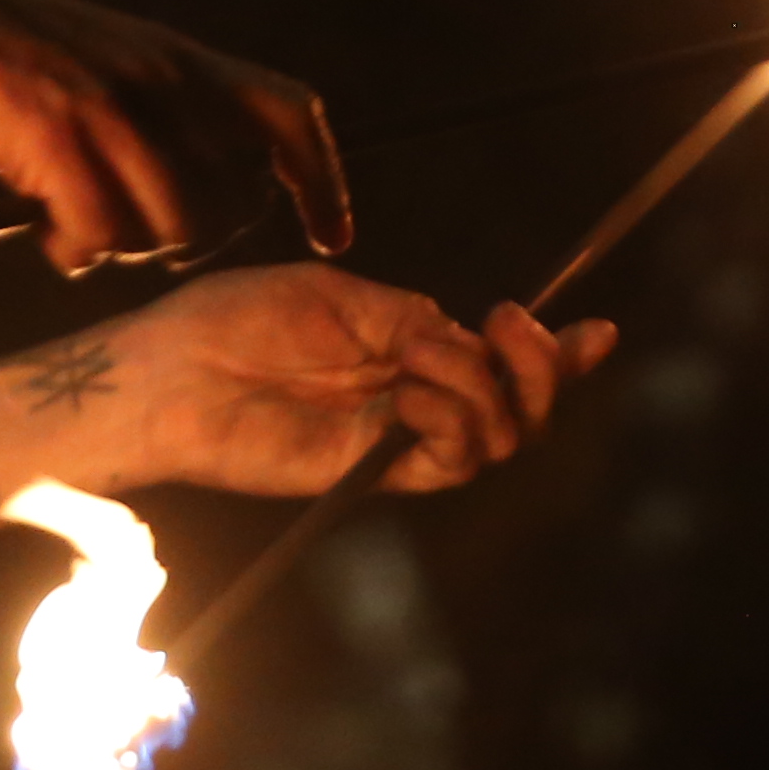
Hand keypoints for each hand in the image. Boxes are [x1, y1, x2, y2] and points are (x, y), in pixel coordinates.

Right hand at [0, 0, 351, 272]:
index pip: (293, 116)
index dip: (325, 183)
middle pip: (234, 200)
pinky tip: (48, 237)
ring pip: (176, 229)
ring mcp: (110, 109)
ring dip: (133, 252)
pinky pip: (102, 236)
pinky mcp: (54, 139)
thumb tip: (189, 180)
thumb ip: (150, 102)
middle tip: (134, 240)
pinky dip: (80, 253)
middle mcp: (160, 79)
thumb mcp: (97, 54)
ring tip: (82, 237)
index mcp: (176, 54)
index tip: (332, 233)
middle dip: (195, 241)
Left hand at [95, 267, 609, 497]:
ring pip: (498, 438)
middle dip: (542, 369)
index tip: (597, 329)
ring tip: (425, 359)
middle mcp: (413, 399)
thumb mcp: (339, 299)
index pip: (499, 362)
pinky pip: (449, 459)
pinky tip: (411, 394)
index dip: (557, 355)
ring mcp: (396, 439)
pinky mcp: (372, 470)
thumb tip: (473, 334)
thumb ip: (412, 318)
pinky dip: (451, 420)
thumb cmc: (234, 323)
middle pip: (519, 409)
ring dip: (485, 388)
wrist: (171, 371)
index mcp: (405, 351)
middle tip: (514, 326)